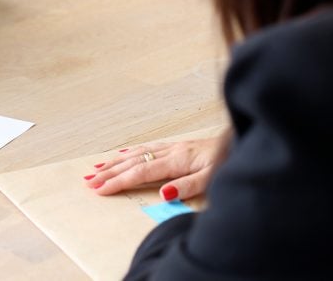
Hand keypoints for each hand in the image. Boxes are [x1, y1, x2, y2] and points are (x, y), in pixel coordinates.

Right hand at [83, 135, 225, 200]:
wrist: (244, 140)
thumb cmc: (231, 159)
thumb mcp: (214, 177)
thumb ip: (189, 185)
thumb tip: (163, 192)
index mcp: (178, 159)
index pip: (140, 172)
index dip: (118, 181)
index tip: (100, 189)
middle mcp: (172, 151)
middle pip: (134, 162)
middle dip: (110, 172)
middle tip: (89, 182)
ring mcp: (174, 147)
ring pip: (138, 153)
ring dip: (116, 162)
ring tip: (97, 169)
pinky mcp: (179, 146)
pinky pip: (148, 147)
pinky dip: (132, 151)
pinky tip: (124, 153)